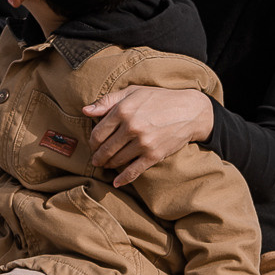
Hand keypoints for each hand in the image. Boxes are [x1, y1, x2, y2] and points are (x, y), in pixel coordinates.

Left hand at [82, 85, 215, 187]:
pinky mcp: (154, 155)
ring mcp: (143, 143)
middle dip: (98, 156)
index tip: (93, 144)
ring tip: (106, 164)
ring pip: (117, 160)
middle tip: (96, 159)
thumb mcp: (132, 92)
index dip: (92, 141)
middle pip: (105, 149)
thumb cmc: (158, 99)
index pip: (98, 132)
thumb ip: (107, 101)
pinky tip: (116, 182)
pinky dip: (123, 179)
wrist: (189, 111)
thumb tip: (85, 111)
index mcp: (123, 110)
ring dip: (109, 165)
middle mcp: (131, 127)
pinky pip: (134, 171)